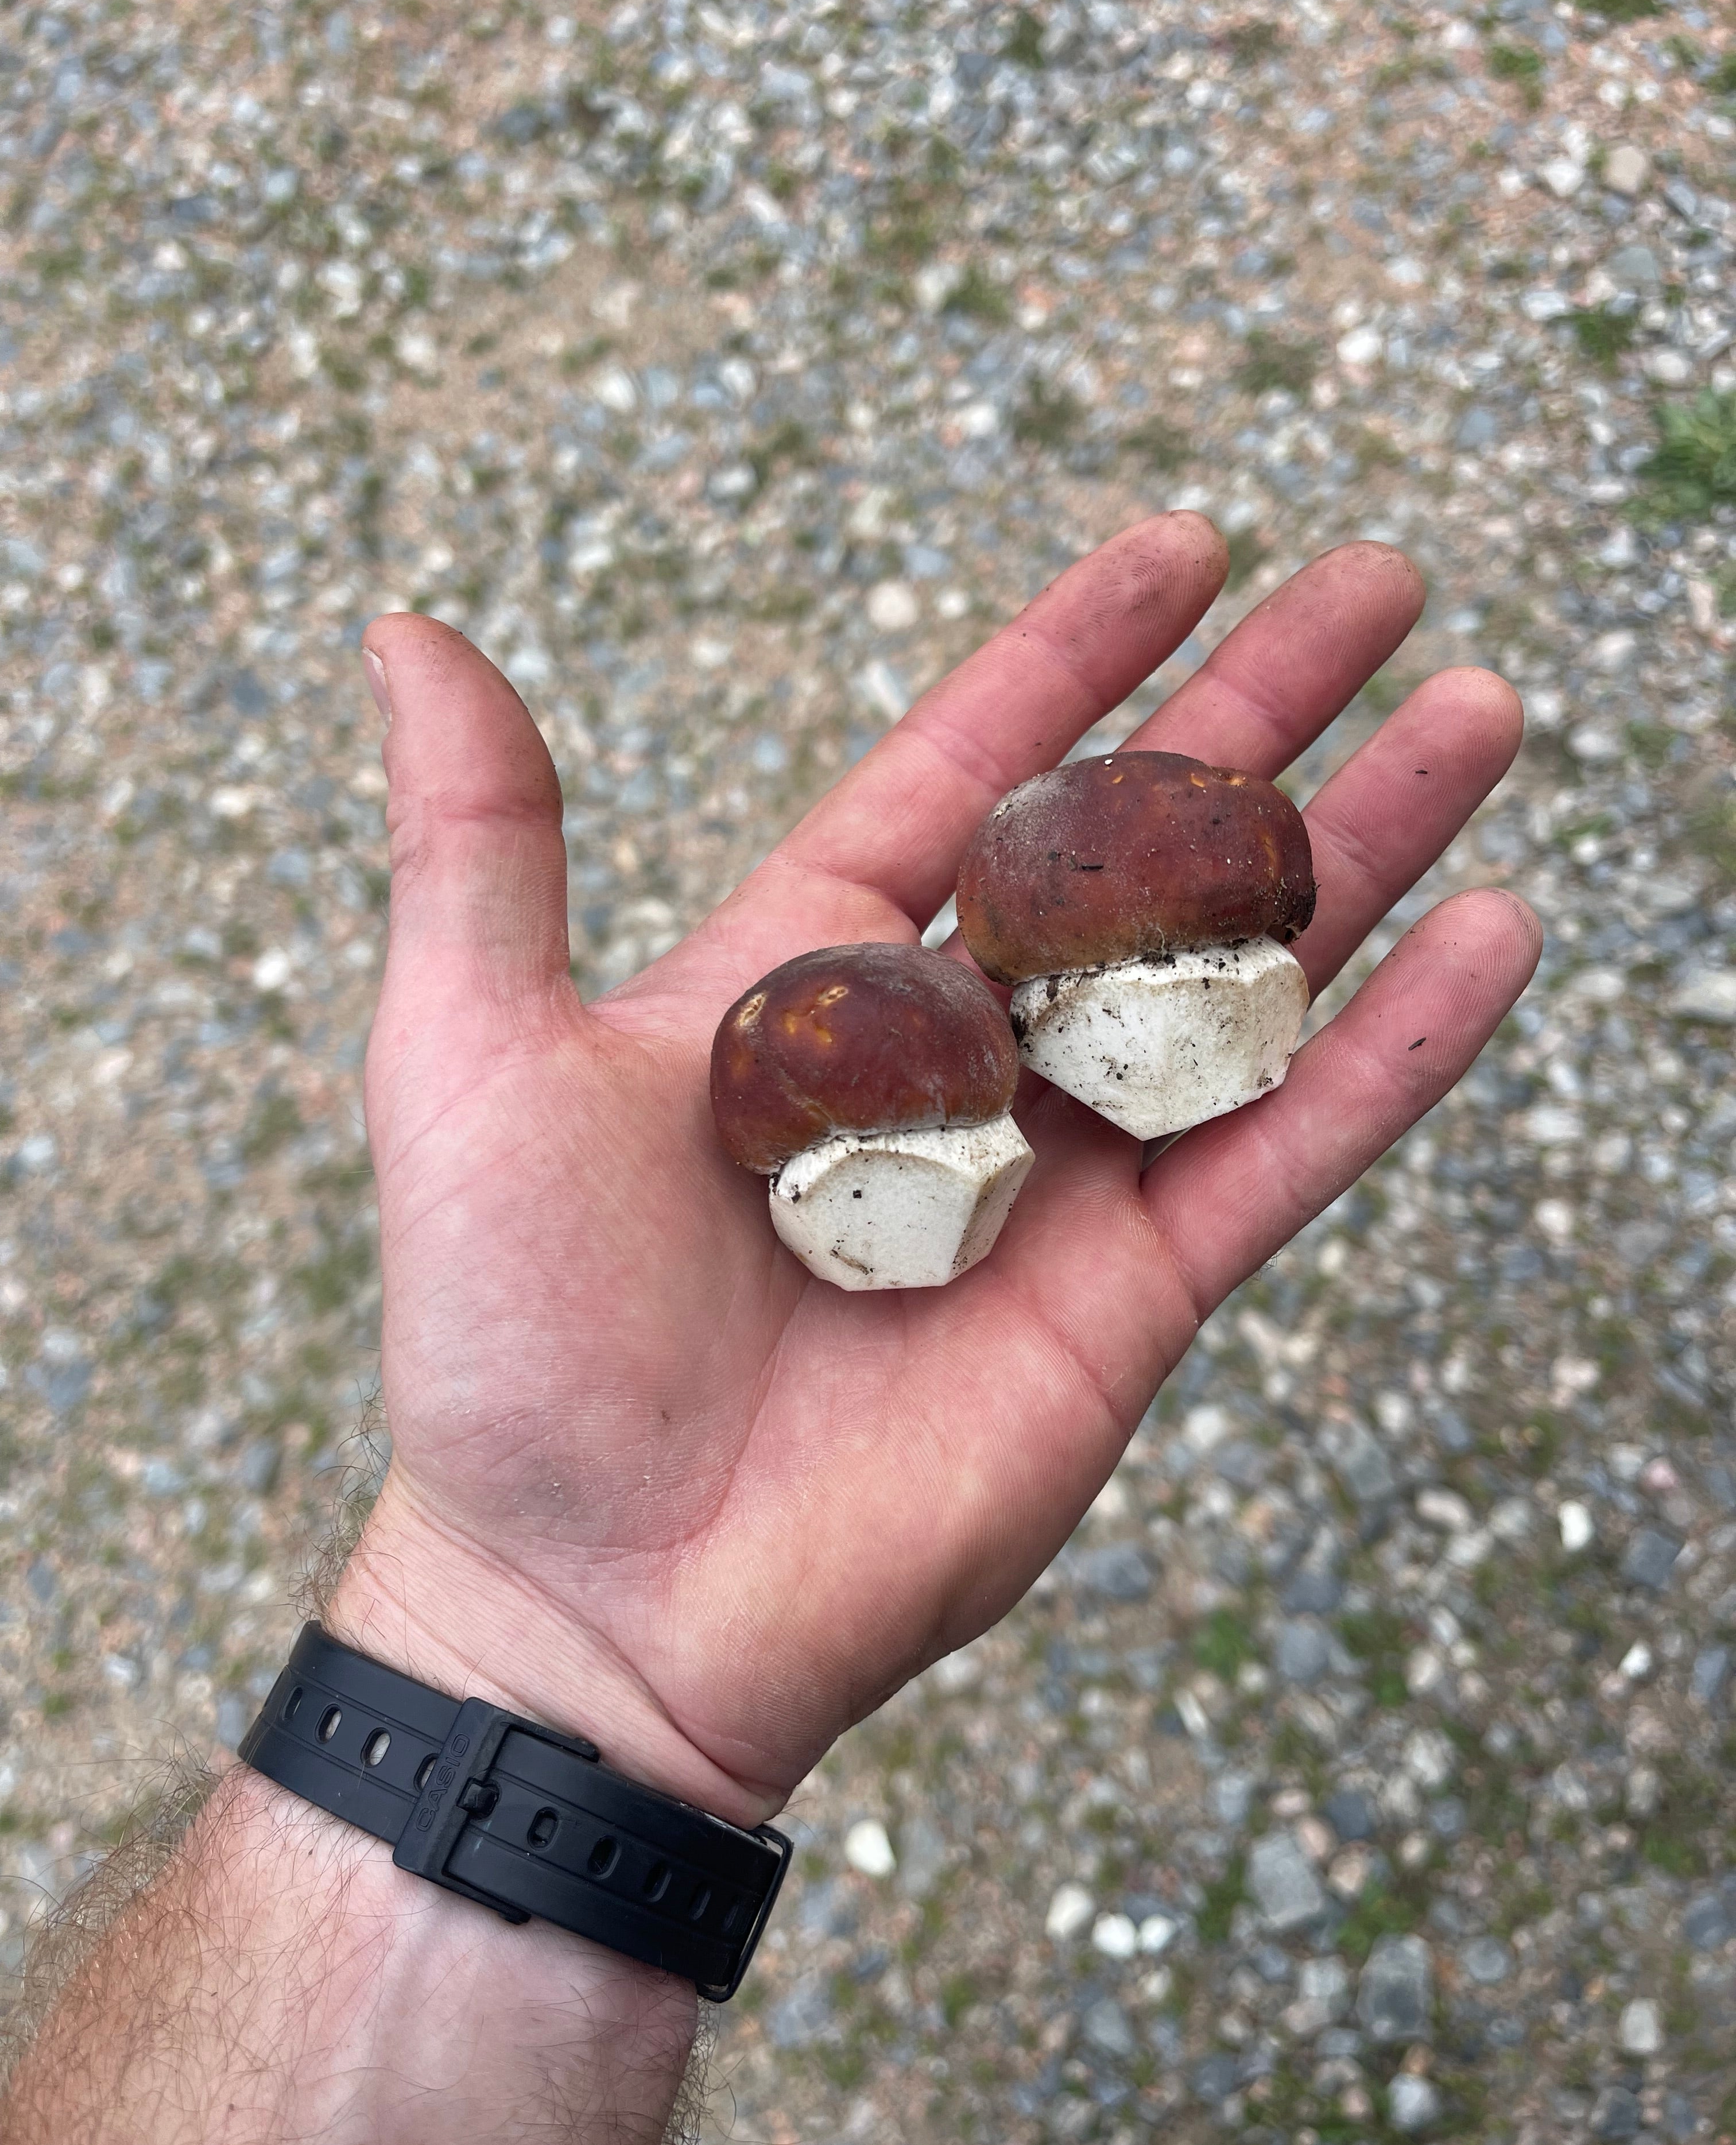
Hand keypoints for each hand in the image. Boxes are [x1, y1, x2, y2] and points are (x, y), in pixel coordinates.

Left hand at [333, 519, 1537, 1823]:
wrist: (600, 1597)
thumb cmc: (511, 1336)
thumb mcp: (469, 1054)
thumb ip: (482, 844)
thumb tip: (407, 630)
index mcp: (810, 977)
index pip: (970, 775)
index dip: (1076, 659)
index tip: (1185, 547)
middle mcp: (951, 1060)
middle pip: (1136, 851)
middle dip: (1262, 713)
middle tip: (1384, 586)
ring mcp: (1055, 1177)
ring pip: (1236, 977)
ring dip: (1362, 846)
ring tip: (1481, 713)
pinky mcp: (1132, 1294)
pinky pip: (1284, 1143)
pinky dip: (1391, 1047)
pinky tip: (1491, 932)